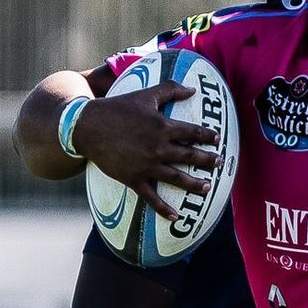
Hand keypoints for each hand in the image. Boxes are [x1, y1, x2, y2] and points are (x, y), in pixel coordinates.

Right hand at [72, 82, 218, 220]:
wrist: (88, 127)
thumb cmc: (117, 107)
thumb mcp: (145, 94)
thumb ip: (170, 89)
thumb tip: (192, 89)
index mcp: (163, 126)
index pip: (194, 133)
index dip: (208, 136)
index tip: (217, 139)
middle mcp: (158, 148)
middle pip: (190, 156)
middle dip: (207, 160)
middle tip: (219, 163)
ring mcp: (146, 166)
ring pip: (177, 178)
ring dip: (195, 185)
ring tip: (208, 188)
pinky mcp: (133, 179)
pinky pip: (152, 197)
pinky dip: (164, 209)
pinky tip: (176, 218)